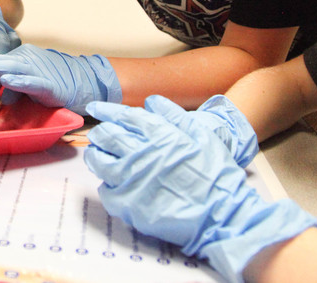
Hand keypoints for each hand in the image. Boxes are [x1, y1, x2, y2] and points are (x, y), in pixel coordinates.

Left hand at [0, 44, 120, 114]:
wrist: (86, 83)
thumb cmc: (52, 84)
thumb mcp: (23, 86)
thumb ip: (4, 89)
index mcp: (16, 59)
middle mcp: (24, 60)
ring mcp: (38, 71)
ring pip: (10, 68)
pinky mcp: (51, 85)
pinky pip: (34, 82)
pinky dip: (21, 82)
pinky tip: (8, 81)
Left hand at [84, 101, 316, 282]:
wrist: (222, 216)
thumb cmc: (216, 176)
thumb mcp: (202, 137)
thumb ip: (174, 116)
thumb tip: (152, 101)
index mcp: (160, 136)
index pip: (125, 117)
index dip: (107, 110)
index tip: (94, 107)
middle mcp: (142, 155)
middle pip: (108, 136)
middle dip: (101, 132)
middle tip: (99, 134)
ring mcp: (133, 180)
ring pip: (100, 162)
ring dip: (96, 155)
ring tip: (98, 154)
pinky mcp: (129, 205)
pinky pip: (106, 191)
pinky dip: (106, 184)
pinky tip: (111, 182)